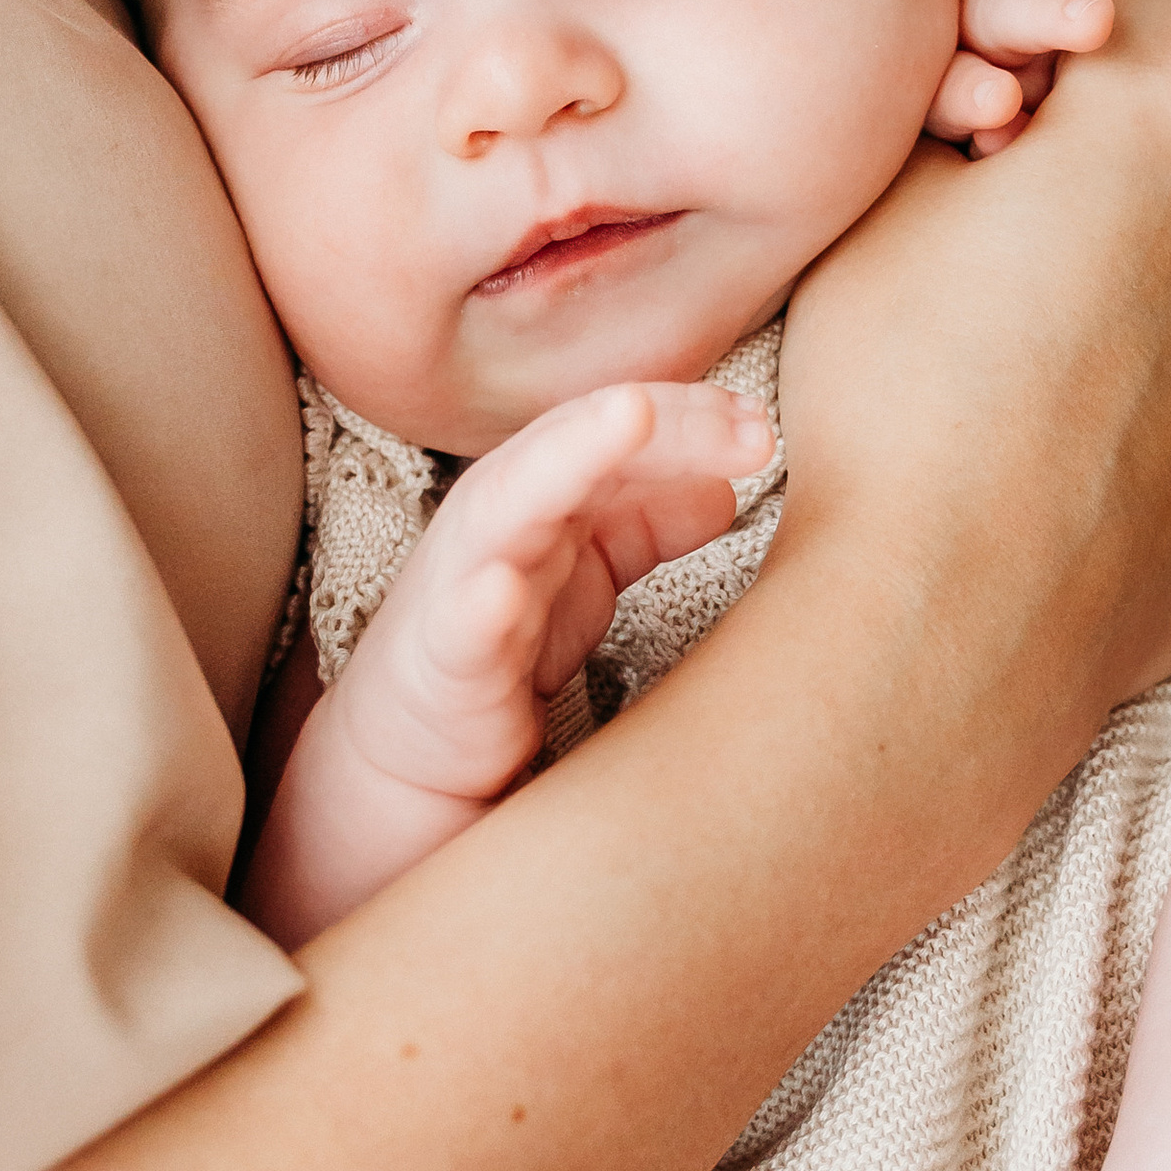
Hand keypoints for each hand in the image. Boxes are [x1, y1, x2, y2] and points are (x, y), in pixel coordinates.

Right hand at [247, 377, 771, 935]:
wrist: (408, 750)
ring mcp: (464, 588)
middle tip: (744, 426)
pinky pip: (460, 629)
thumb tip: (725, 487)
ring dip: (567, 460)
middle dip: (656, 423)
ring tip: (630, 419)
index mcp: (543, 497)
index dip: (690, 422)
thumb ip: (644, 525)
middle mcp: (501, 523)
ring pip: (509, 507)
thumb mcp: (588, 577)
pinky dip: (479, 604)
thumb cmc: (499, 648)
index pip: (618, 434)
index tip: (762, 430)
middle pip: (575, 448)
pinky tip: (506, 588)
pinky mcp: (442, 666)